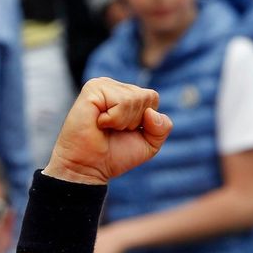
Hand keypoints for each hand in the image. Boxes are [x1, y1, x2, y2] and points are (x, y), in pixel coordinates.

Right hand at [45, 77, 172, 184]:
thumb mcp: (150, 144)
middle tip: (114, 130)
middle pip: (147, 97)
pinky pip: (121, 102)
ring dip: (124, 122)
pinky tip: (99, 123)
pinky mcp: (93, 89)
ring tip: (106, 127)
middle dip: (135, 121)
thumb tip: (151, 112)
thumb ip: (162, 127)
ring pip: (135, 99)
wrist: (90, 167)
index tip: (127, 130)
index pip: (153, 98)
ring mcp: (103, 85)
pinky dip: (115, 120)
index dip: (147, 121)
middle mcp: (114, 86)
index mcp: (127, 94)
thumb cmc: (116, 155)